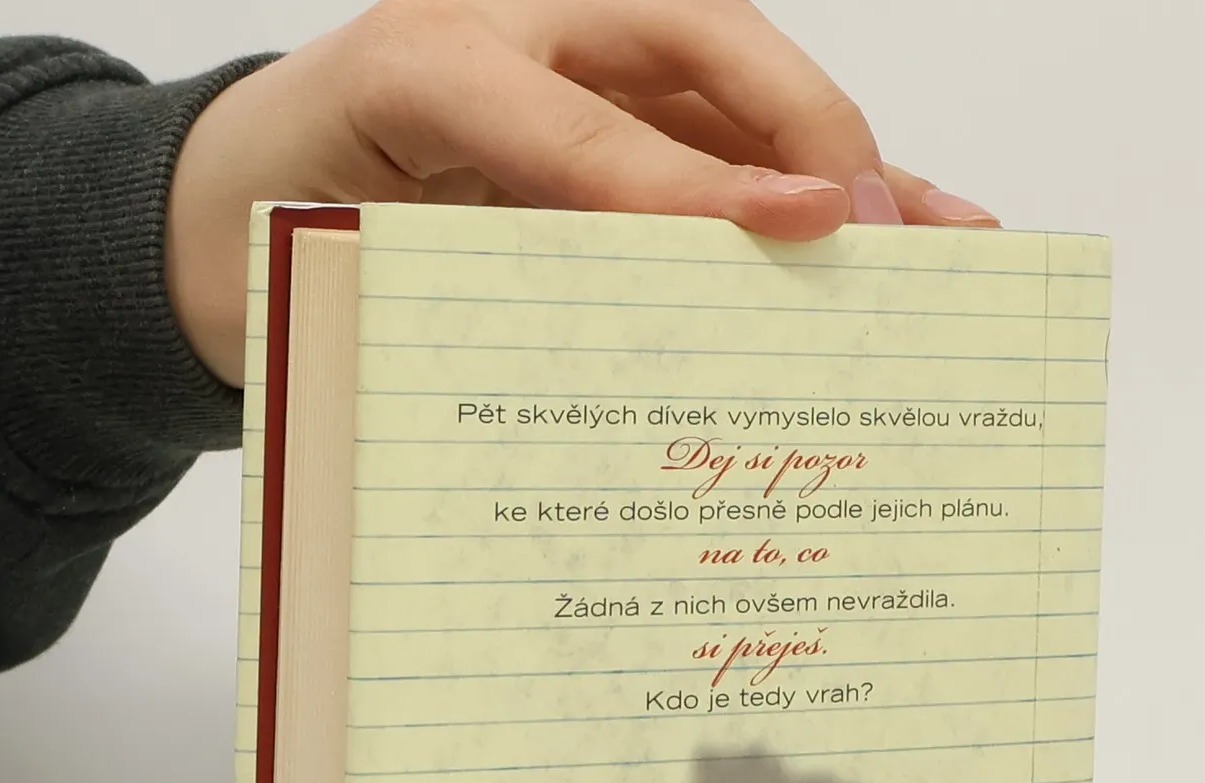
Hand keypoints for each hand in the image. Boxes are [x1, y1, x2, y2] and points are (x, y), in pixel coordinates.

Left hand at [166, 0, 999, 383]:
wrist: (248, 202)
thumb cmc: (298, 219)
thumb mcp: (357, 259)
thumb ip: (472, 275)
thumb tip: (634, 326)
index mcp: (445, 57)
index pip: (591, 123)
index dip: (702, 181)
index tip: (807, 227)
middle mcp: (535, 33)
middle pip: (711, 65)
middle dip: (816, 149)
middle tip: (885, 242)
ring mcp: (590, 62)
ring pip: (746, 104)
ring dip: (854, 172)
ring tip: (955, 238)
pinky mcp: (625, 108)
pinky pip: (734, 141)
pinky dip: (817, 188)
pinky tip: (907, 223)